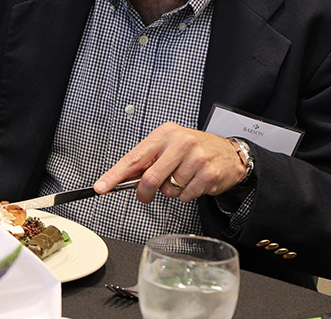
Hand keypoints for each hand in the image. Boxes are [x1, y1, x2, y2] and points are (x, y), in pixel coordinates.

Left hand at [94, 122, 246, 202]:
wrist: (229, 152)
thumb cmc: (193, 150)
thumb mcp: (168, 147)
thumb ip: (146, 161)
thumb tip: (120, 178)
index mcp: (165, 134)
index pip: (134, 157)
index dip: (115, 174)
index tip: (101, 186)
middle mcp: (181, 142)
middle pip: (150, 178)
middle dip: (144, 193)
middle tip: (145, 195)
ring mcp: (197, 157)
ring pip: (169, 190)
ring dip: (171, 191)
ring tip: (182, 179)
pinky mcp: (209, 173)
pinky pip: (186, 196)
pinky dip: (186, 195)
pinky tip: (194, 183)